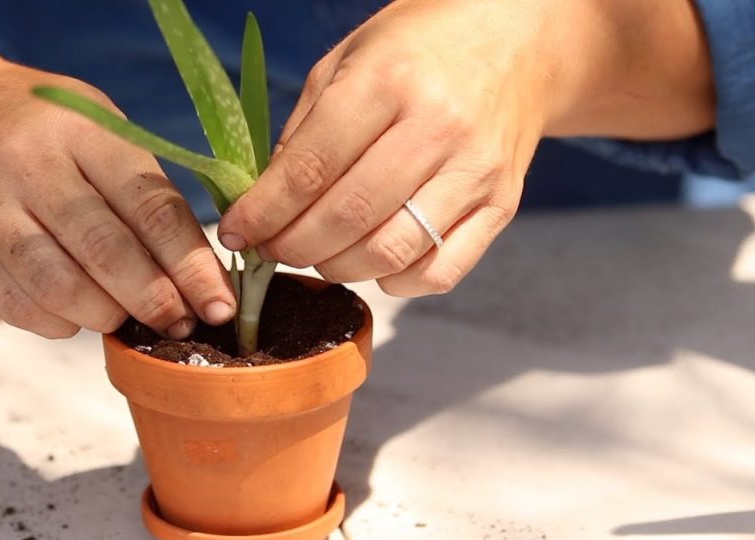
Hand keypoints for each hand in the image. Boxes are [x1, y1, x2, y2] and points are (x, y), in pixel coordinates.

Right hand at [0, 63, 235, 337]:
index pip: (150, 207)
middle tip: (182, 325)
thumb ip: (145, 192)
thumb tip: (197, 275)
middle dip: (156, 300)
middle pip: (108, 253)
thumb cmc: (41, 129)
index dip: (191, 265)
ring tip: (131, 318)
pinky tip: (79, 314)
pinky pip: (22, 309)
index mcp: (79, 133)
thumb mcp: (99, 130)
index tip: (219, 303)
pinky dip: (62, 323)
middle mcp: (28, 168)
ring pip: (63, 290)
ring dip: (110, 316)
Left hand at [217, 0, 712, 295]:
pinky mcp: (502, 205)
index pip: (311, 169)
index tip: (236, 232)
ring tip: (317, 255)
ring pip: (390, 253)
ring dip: (337, 268)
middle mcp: (438, 127)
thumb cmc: (421, 47)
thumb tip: (265, 201)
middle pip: (347, 218)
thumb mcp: (348, 60)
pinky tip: (373, 261)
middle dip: (293, 248)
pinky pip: (439, 272)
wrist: (519, 43)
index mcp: (389, 82)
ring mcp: (476, 171)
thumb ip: (304, 130)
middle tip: (272, 250)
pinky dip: (395, 282)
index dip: (264, 212)